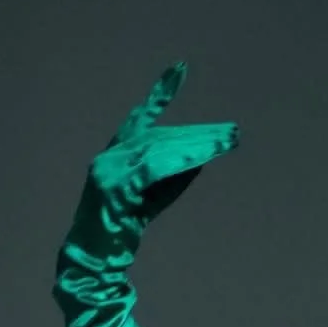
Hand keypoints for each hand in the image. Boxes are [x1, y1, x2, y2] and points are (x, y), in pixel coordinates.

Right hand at [62, 64, 237, 271]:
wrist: (94, 258)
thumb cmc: (123, 232)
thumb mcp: (154, 199)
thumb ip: (174, 176)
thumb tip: (201, 156)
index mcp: (116, 153)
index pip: (142, 116)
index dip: (161, 92)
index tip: (180, 68)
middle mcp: (111, 155)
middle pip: (162, 136)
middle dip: (199, 134)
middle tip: (233, 131)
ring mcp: (109, 170)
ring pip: (162, 150)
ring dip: (198, 147)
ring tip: (228, 143)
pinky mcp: (114, 188)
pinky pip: (154, 170)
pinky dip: (179, 163)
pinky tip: (204, 159)